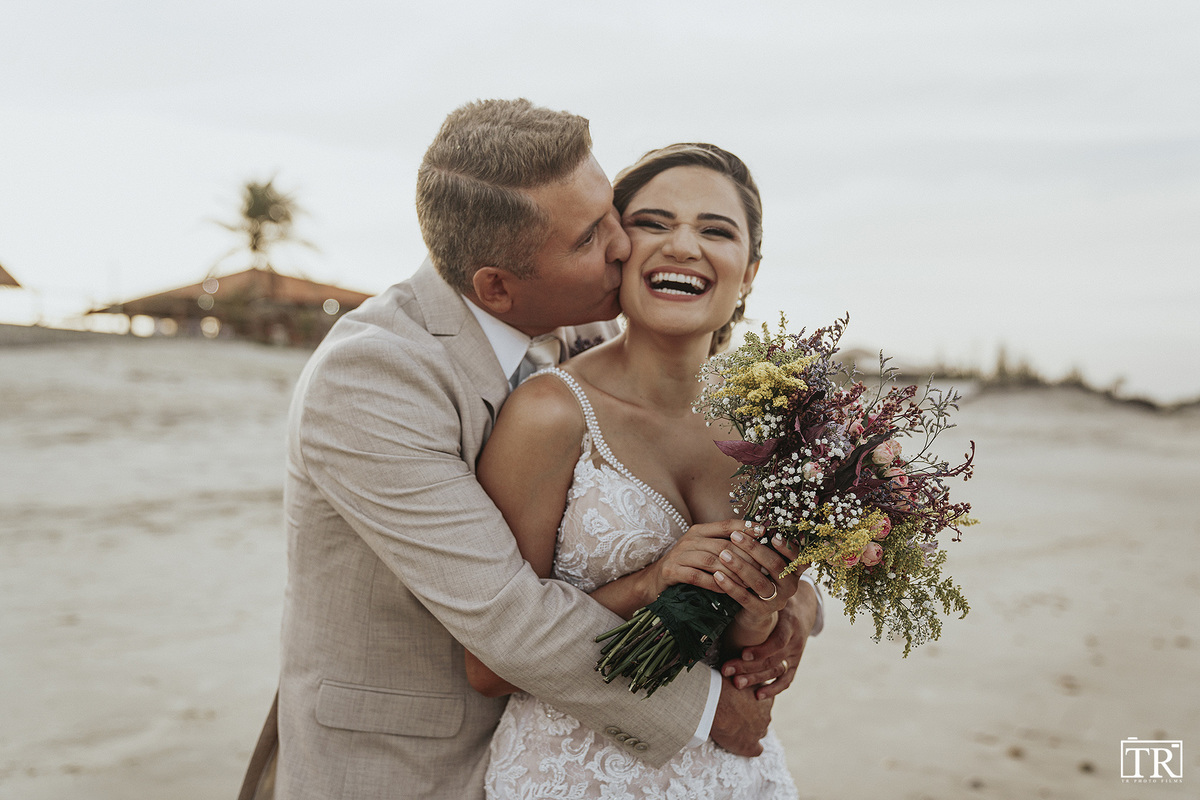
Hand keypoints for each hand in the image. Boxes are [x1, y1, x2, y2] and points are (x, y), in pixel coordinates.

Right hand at [647, 519, 767, 596]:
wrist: (655, 580)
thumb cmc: (686, 566)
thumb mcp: (703, 550)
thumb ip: (723, 545)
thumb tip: (755, 545)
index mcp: (699, 531)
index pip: (726, 525)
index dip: (745, 527)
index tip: (764, 532)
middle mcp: (689, 539)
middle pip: (722, 545)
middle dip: (744, 557)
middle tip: (762, 568)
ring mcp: (679, 555)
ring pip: (711, 561)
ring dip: (732, 573)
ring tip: (748, 582)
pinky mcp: (671, 571)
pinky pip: (697, 577)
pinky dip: (714, 584)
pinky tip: (726, 590)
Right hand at [709, 676, 772, 756]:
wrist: (715, 703)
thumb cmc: (723, 684)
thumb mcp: (735, 674)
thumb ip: (742, 676)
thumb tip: (736, 668)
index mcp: (766, 697)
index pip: (766, 701)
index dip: (753, 701)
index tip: (742, 699)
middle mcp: (766, 714)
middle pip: (763, 717)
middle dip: (752, 716)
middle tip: (735, 712)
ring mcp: (760, 731)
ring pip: (759, 732)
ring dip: (749, 731)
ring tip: (733, 726)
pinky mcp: (750, 746)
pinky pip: (756, 750)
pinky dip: (749, 748)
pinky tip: (740, 744)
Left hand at [713, 530, 802, 623]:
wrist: (754, 609)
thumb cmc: (759, 575)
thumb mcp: (766, 561)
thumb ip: (767, 544)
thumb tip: (757, 520)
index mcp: (795, 570)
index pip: (799, 558)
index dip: (788, 547)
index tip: (773, 535)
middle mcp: (791, 586)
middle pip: (776, 566)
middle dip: (755, 549)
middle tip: (735, 536)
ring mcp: (777, 601)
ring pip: (760, 582)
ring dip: (741, 566)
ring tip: (723, 554)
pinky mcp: (761, 612)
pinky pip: (745, 598)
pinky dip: (731, 586)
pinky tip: (717, 575)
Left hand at [721, 579, 819, 699]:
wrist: (805, 606)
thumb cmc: (781, 596)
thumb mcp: (774, 592)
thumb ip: (759, 591)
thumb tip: (730, 579)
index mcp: (790, 624)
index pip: (777, 642)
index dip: (761, 650)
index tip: (742, 653)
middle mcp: (795, 642)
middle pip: (772, 660)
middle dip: (748, 666)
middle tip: (726, 670)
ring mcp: (795, 654)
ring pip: (776, 671)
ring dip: (755, 679)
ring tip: (736, 684)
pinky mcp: (794, 663)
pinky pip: (786, 680)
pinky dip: (773, 689)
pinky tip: (757, 696)